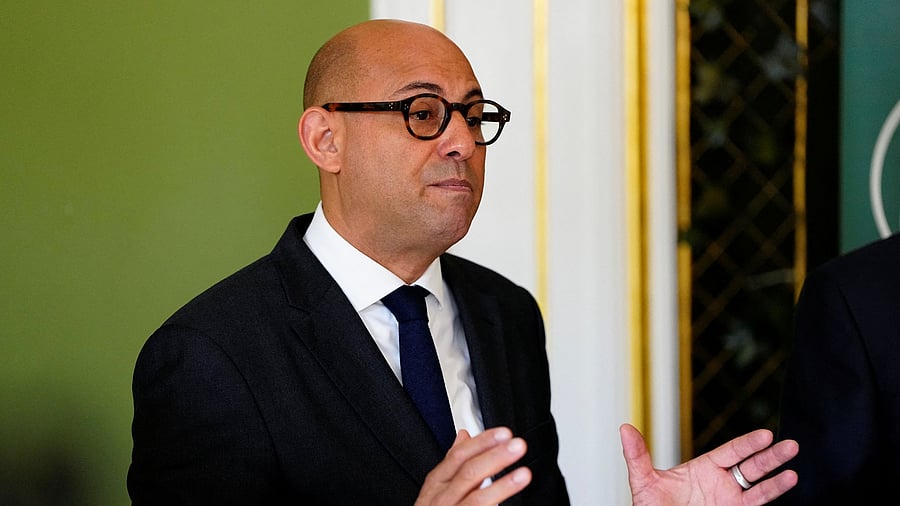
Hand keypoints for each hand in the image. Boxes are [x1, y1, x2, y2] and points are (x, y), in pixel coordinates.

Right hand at [415, 427, 531, 505]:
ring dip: (502, 485)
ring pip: (477, 499)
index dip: (482, 443)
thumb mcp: (436, 487)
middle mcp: (441, 499)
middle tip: (517, 446)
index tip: (504, 433)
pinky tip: (511, 503)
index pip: (458, 456)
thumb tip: (464, 436)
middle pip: (469, 473)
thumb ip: (452, 462)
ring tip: (523, 474)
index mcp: (436, 483)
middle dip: (495, 457)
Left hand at [620, 423, 798, 504]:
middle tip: (791, 444)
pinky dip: (773, 492)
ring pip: (759, 483)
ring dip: (777, 474)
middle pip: (751, 464)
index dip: (748, 444)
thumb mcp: (644, 482)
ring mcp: (730, 499)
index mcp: (703, 468)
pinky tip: (788, 481)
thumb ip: (638, 456)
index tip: (766, 434)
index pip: (730, 452)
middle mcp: (721, 482)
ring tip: (794, 464)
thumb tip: (625, 428)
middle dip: (771, 455)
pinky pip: (758, 502)